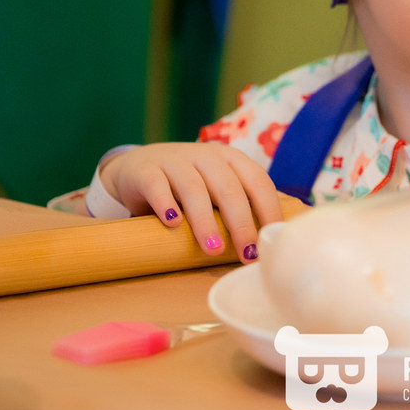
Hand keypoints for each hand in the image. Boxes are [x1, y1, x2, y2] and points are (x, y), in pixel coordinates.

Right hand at [99, 142, 282, 262]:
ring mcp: (174, 160)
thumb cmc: (188, 186)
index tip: (272, 239)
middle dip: (241, 223)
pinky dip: (165, 204)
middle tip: (247, 254)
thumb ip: (236, 207)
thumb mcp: (216, 189)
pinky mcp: (145, 171)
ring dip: (205, 221)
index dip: (268, 209)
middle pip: (228, 188)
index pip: (257, 181)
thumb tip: (265, 246)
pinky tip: (172, 224)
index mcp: (230, 159)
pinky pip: (157, 186)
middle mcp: (205, 156)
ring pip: (194, 188)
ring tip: (213, 249)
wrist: (137, 168)